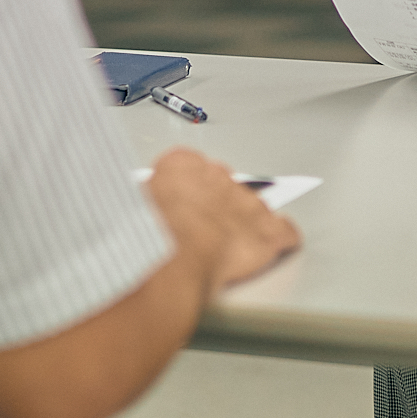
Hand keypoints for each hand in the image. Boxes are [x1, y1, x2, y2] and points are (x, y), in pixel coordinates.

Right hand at [144, 148, 300, 287]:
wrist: (174, 252)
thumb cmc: (150, 233)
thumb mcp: (131, 208)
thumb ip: (144, 202)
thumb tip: (137, 215)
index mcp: (183, 164)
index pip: (190, 169)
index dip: (188, 193)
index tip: (183, 205)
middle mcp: (219, 177)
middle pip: (224, 187)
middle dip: (217, 208)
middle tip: (203, 231)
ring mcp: (247, 203)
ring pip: (253, 208)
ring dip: (245, 225)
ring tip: (231, 246)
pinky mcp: (268, 232)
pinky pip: (285, 232)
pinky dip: (282, 240)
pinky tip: (277, 247)